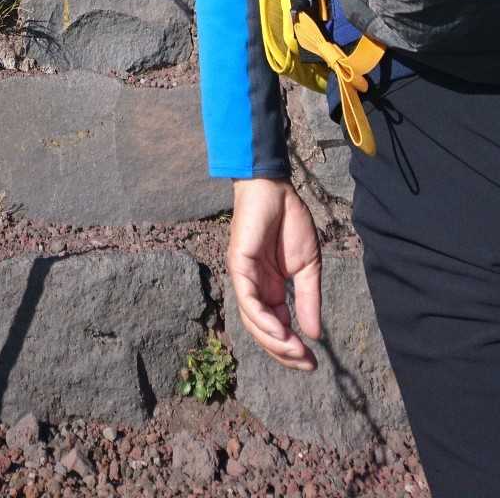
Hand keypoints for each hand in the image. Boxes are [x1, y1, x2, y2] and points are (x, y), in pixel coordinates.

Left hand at [227, 177, 321, 370]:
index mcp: (270, 289)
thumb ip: (308, 300)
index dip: (292, 347)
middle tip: (306, 364)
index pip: (277, 327)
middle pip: (263, 331)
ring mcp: (245, 278)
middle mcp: (255, 288)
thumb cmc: (290, 222)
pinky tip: (280, 332)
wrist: (276, 189)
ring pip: (253, 321)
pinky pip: (248, 301)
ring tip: (295, 352)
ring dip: (274, 341)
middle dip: (284, 352)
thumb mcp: (308, 267)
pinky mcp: (238, 266)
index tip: (312, 362)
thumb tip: (314, 335)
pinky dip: (262, 320)